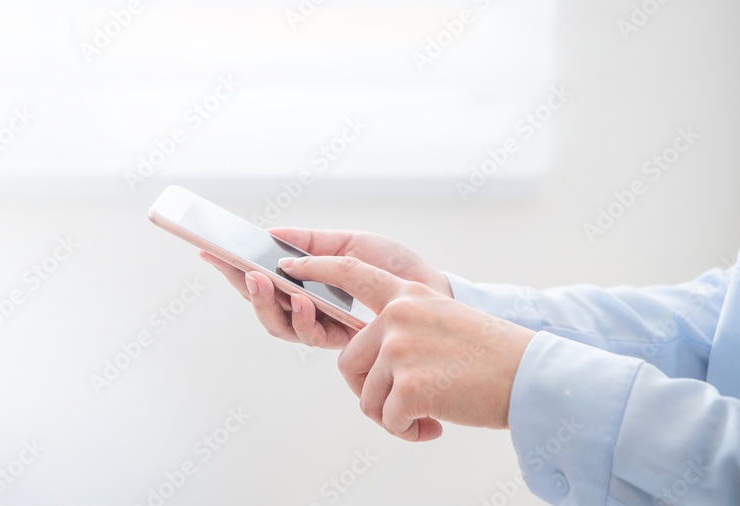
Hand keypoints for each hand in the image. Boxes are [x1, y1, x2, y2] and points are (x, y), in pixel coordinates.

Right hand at [200, 228, 451, 348]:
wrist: (435, 290)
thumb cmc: (394, 266)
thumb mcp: (348, 242)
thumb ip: (309, 243)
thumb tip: (268, 237)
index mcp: (307, 283)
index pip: (262, 279)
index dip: (233, 270)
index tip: (208, 252)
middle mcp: (310, 310)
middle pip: (264, 307)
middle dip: (247, 290)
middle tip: (242, 270)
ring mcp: (324, 328)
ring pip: (280, 326)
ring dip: (269, 304)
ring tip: (265, 281)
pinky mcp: (343, 344)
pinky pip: (310, 335)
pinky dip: (302, 316)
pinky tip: (303, 300)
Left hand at [277, 255, 535, 441]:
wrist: (533, 377)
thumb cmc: (491, 356)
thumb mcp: (442, 320)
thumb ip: (402, 327)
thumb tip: (369, 361)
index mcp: (407, 295)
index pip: (350, 272)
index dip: (314, 269)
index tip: (287, 268)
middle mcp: (397, 316)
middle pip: (349, 363)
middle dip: (371, 392)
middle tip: (404, 406)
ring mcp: (400, 349)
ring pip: (367, 397)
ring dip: (393, 416)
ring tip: (428, 417)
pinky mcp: (408, 384)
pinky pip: (387, 419)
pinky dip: (407, 432)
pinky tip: (434, 428)